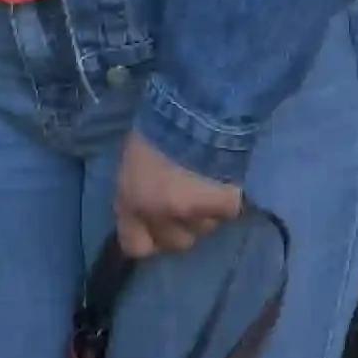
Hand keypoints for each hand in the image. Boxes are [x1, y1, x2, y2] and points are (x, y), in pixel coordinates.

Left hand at [113, 131, 242, 259]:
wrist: (196, 111)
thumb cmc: (157, 126)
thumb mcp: (134, 160)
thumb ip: (137, 190)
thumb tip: (145, 205)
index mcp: (131, 200)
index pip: (135, 246)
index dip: (147, 239)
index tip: (155, 227)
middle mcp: (160, 215)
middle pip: (177, 243)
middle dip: (183, 227)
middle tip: (187, 201)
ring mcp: (193, 215)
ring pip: (205, 229)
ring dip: (206, 214)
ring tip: (207, 183)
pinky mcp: (224, 209)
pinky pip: (226, 214)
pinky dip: (226, 201)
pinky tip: (224, 178)